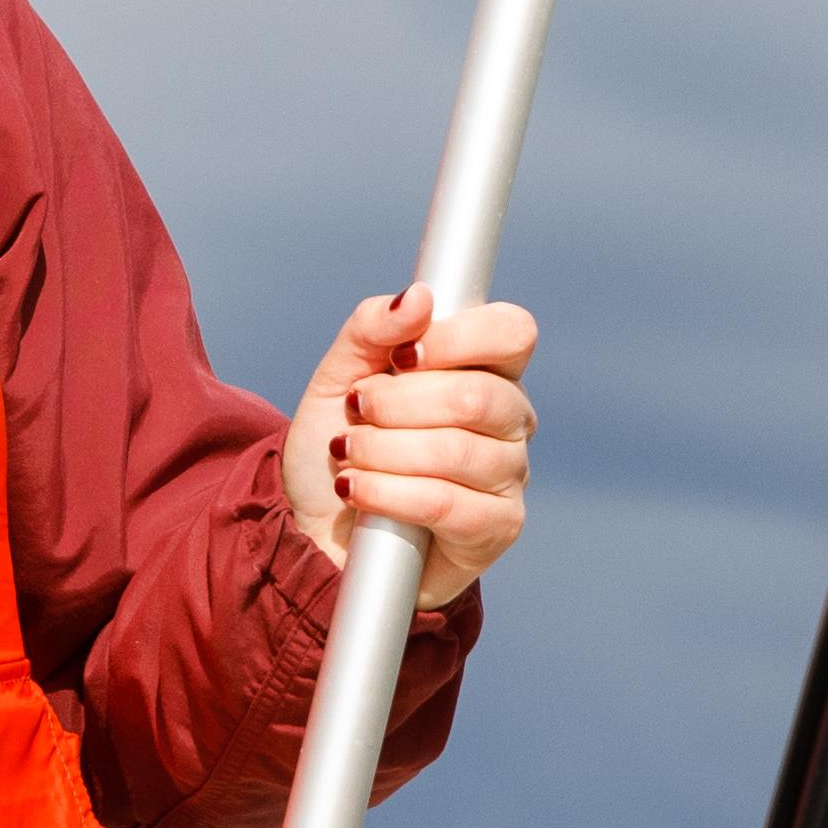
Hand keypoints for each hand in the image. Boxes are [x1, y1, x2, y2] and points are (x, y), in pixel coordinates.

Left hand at [287, 291, 539, 605]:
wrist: (316, 529)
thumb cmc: (341, 448)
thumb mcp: (339, 377)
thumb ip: (372, 329)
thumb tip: (419, 298)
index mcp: (486, 369)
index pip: (511, 332)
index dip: (455, 338)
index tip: (401, 357)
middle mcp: (510, 419)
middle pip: (478, 396)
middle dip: (397, 403)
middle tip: (357, 411)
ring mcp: (509, 475)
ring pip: (456, 451)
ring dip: (381, 451)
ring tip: (348, 456)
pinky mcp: (497, 528)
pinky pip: (445, 502)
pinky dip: (387, 493)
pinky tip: (355, 490)